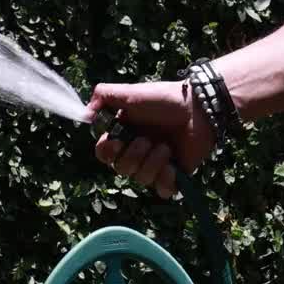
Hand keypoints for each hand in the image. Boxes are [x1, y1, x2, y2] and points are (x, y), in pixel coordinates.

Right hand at [85, 80, 215, 198]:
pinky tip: (172, 165)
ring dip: (152, 162)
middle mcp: (137, 152)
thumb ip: (103, 96)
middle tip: (148, 139)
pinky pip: (162, 191)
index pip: (104, 154)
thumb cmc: (163, 99)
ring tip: (166, 146)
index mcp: (124, 134)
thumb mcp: (129, 92)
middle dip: (133, 155)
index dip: (107, 152)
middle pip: (121, 169)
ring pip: (141, 179)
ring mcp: (156, 165)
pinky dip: (165, 180)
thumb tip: (84, 114)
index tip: (116, 142)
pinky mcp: (175, 175)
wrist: (198, 107)